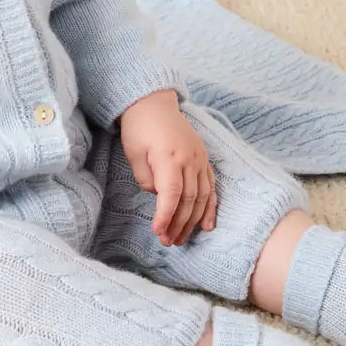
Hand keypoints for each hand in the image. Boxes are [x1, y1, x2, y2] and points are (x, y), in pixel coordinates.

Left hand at [119, 90, 216, 245]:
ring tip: (181, 238)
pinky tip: (207, 225)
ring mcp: (200, 158)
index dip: (166, 215)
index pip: (171, 194)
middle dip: (178, 224)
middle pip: (188, 199)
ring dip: (193, 221)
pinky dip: (210, 207)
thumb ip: (146, 178)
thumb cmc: (138, 128)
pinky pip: (211, 186)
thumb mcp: (134, 153)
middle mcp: (189, 159)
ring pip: (202, 196)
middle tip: (167, 241)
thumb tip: (158, 196)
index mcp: (169, 157)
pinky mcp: (204, 158)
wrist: (153, 103)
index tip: (158, 231)